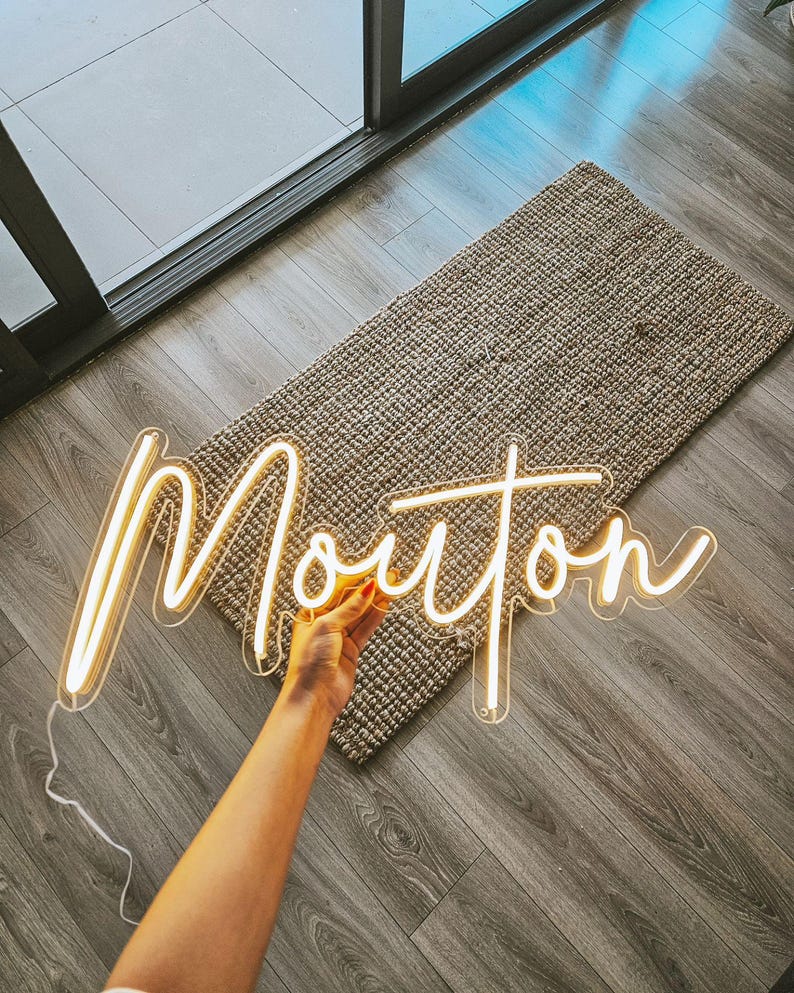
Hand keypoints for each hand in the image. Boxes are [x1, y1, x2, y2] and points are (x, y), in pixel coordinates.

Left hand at [282, 572, 393, 721]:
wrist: (314, 697)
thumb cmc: (308, 664)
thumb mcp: (326, 627)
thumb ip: (349, 608)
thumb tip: (366, 590)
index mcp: (311, 613)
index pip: (338, 589)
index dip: (357, 578)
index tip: (373, 569)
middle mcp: (324, 623)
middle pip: (351, 600)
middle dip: (370, 588)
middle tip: (388, 577)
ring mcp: (338, 637)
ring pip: (361, 614)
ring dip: (377, 601)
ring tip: (392, 588)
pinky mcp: (350, 650)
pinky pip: (365, 628)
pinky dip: (376, 617)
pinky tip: (386, 606)